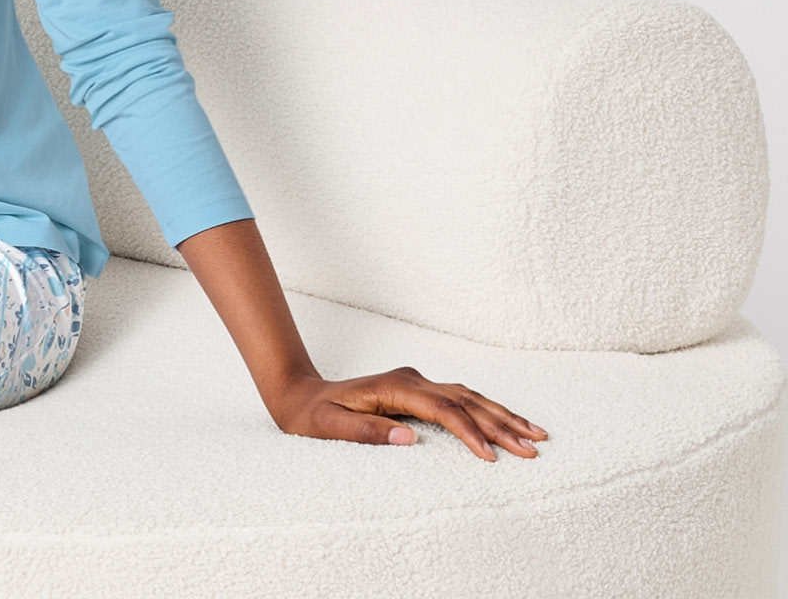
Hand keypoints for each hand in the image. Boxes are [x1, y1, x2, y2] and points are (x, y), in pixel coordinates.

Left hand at [268, 367, 547, 460]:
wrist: (301, 396)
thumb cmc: (314, 416)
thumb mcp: (330, 427)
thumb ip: (366, 431)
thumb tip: (408, 438)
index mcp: (393, 388)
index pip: (443, 410)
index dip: (469, 433)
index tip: (491, 457)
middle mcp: (410, 379)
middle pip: (465, 400)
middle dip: (501, 424)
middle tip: (533, 448)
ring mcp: (417, 382)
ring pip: (469, 397)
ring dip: (502, 416)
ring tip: (535, 435)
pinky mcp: (419, 390)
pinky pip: (461, 399)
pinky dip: (487, 410)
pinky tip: (507, 422)